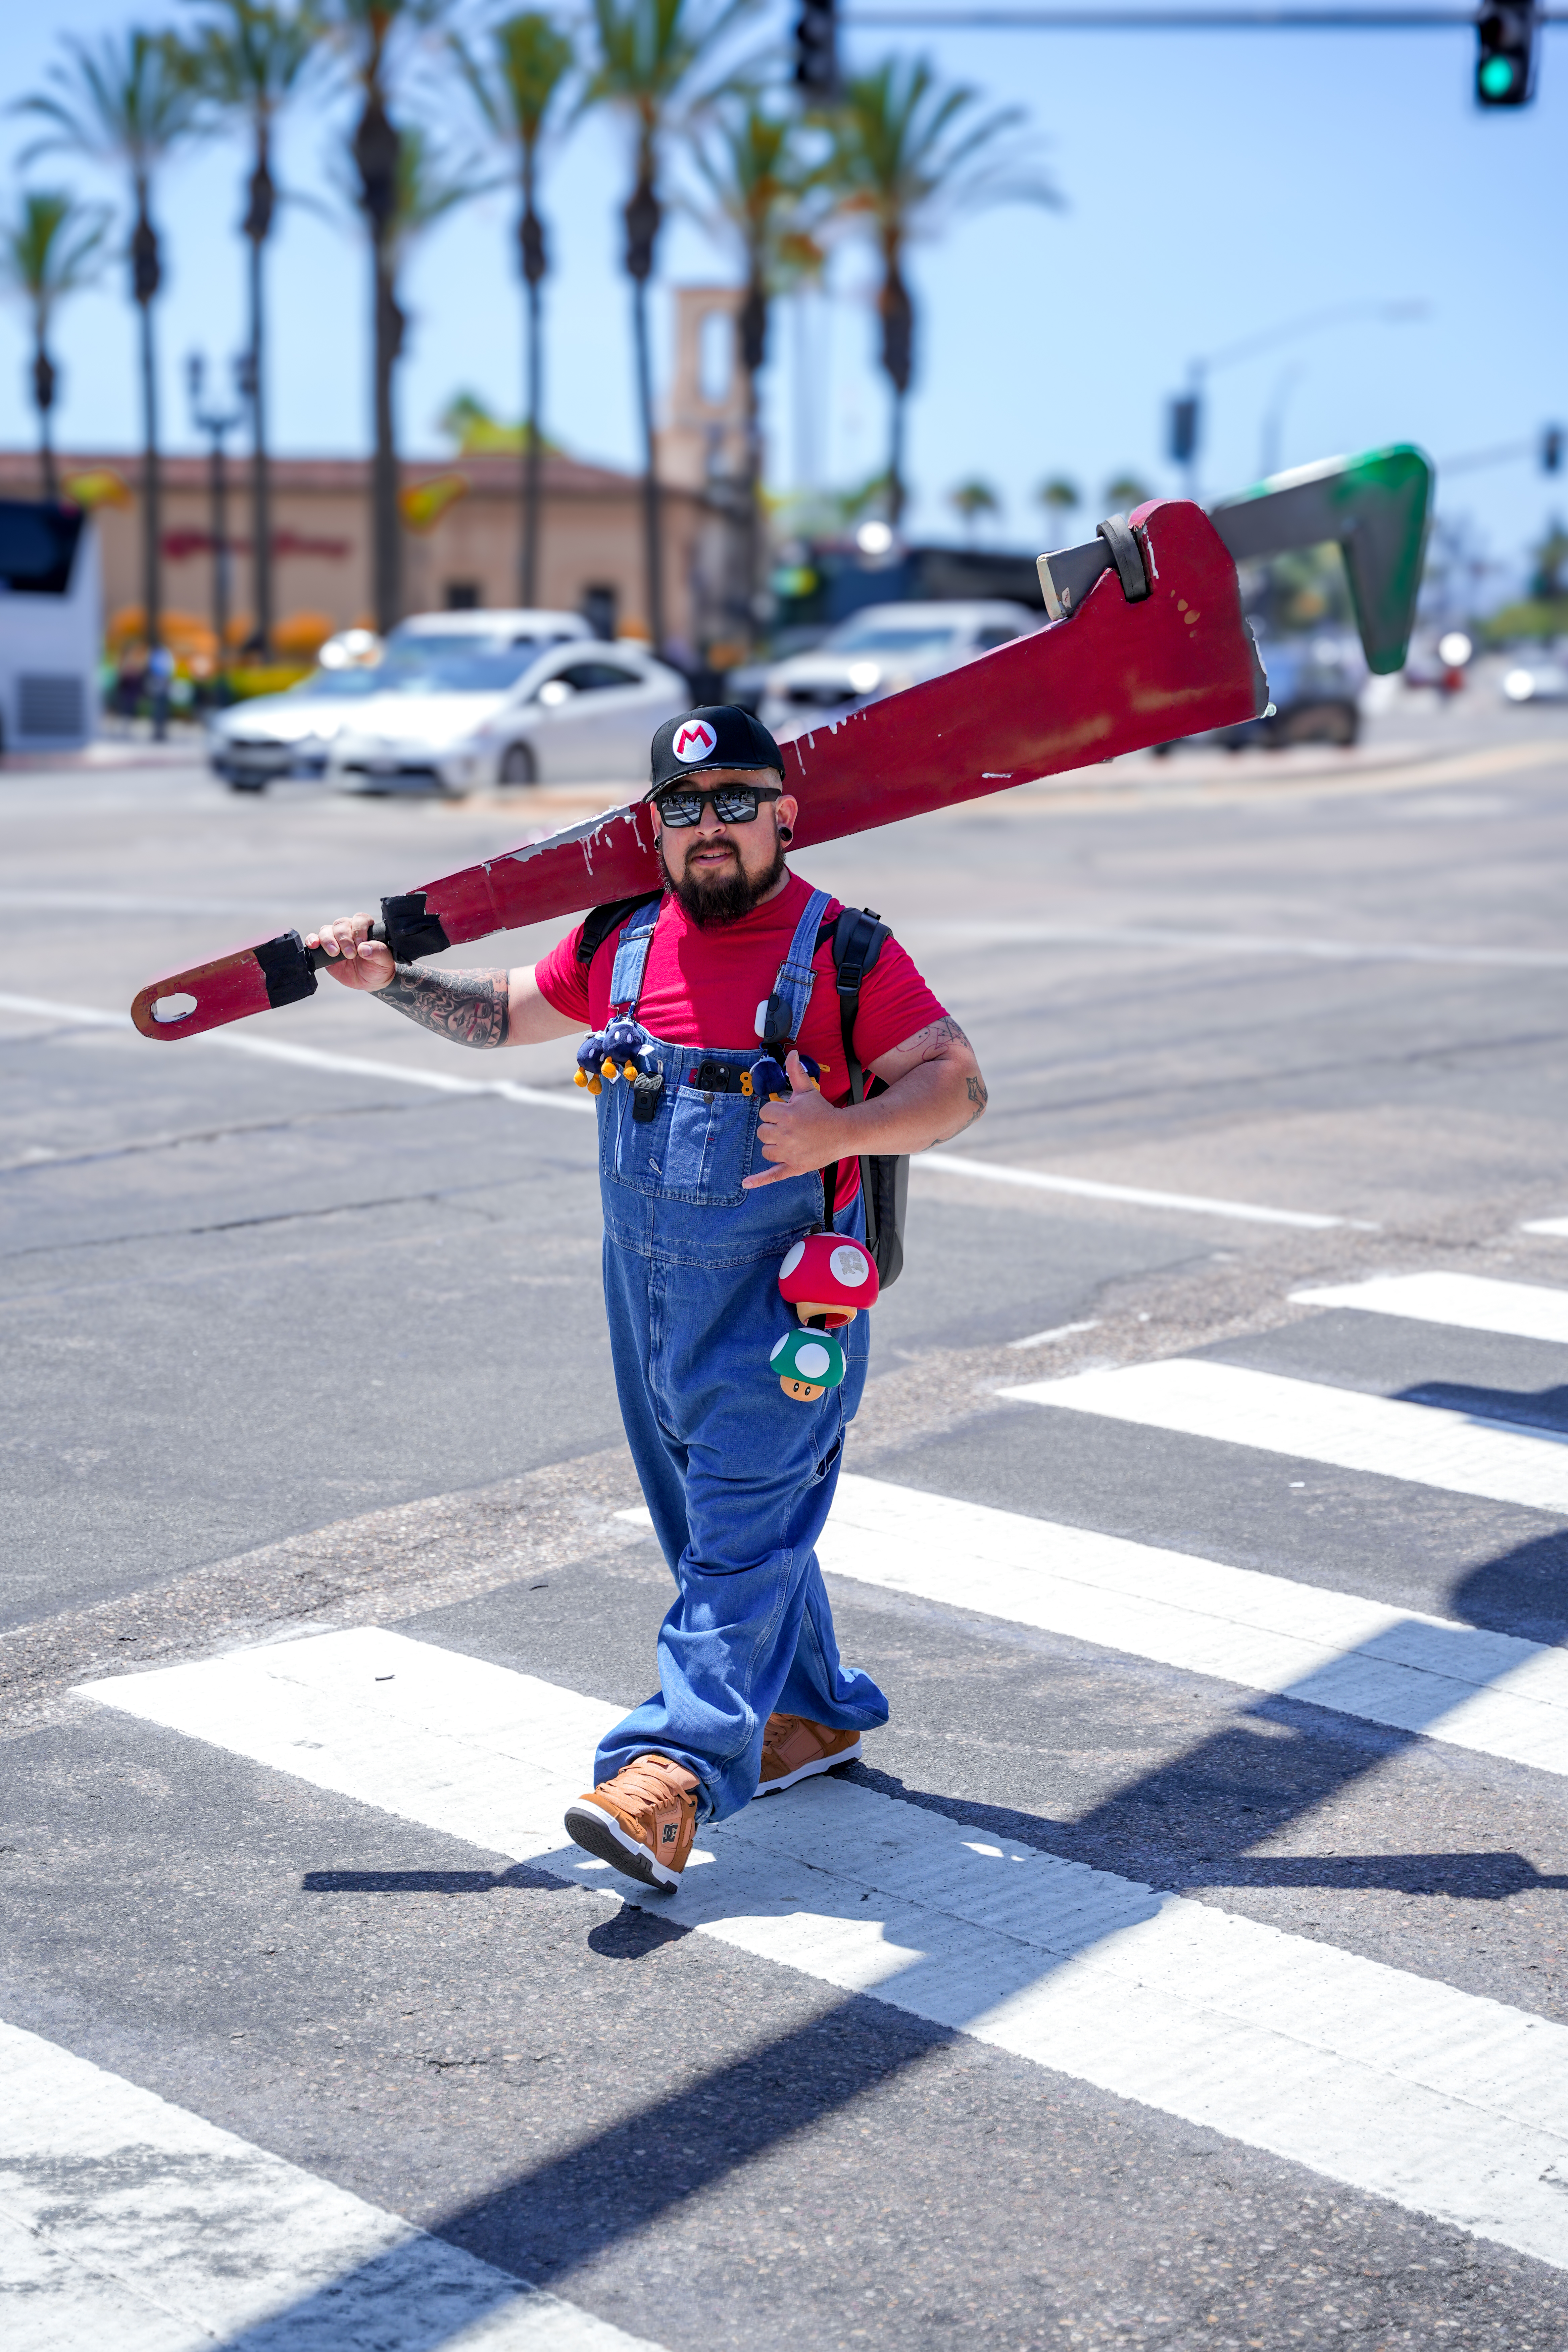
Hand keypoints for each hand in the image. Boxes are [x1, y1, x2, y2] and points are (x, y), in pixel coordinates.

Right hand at [305, 911, 395, 992]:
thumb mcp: (384, 960)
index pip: (359, 920)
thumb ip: (378, 951)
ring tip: (334, 953)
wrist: (370, 981)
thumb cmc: (379, 966)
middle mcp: (349, 930)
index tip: (360, 945)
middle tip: (350, 954)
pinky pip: (315, 939)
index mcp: (365, 928)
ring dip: (329, 940)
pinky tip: (314, 945)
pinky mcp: (325, 949)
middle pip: (341, 924)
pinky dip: (312, 940)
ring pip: (327, 930)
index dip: (358, 930)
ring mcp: (335, 939)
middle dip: (344, 939)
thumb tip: (364, 948)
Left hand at [742, 1051, 842, 1188]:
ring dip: (774, 1146)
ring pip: (766, 1150)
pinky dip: (759, 1180)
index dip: (775, 1112)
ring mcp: (789, 1153)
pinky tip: (746, 1183)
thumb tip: (792, 1053)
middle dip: (773, 1129)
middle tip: (790, 1128)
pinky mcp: (794, 1167)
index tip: (787, 1113)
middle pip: (763, 1132)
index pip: (765, 1113)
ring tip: (790, 1141)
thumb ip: (796, 1072)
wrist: (843, 1133)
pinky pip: (773, 1175)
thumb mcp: (808, 1091)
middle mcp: (785, 1135)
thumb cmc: (823, 1112)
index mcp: (787, 1116)